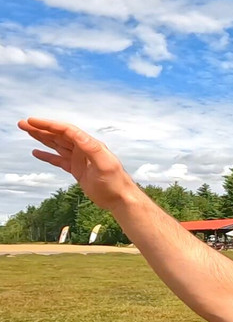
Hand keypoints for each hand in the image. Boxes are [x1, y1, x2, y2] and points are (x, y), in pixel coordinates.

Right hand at [18, 118, 138, 211]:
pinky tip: (36, 152)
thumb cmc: (116, 183)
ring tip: (27, 132)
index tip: (32, 122)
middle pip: (59, 135)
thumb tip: (79, 136)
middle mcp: (84, 149)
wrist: (121, 199)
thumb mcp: (105, 165)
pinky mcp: (77, 170)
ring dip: (42, 138)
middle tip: (22, 124)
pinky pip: (59, 160)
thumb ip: (93, 150)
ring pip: (57, 145)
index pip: (66, 130)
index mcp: (90, 145)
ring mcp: (80, 160)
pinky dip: (47, 155)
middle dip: (41, 129)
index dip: (49, 125)